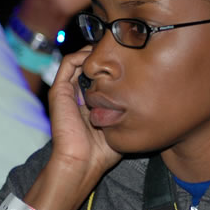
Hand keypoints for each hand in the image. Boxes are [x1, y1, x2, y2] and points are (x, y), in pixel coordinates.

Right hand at [47, 47, 120, 178]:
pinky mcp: (59, 90)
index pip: (100, 76)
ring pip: (78, 60)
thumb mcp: (122, 125)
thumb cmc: (103, 151)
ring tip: (109, 47)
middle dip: (105, 54)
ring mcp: (67, 91)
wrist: (82, 161)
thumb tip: (149, 98)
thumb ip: (129, 112)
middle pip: (89, 65)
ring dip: (93, 50)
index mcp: (91, 102)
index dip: (112, 65)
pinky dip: (81, 54)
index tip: (130, 58)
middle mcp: (78, 94)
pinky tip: (97, 55)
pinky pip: (68, 63)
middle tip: (121, 47)